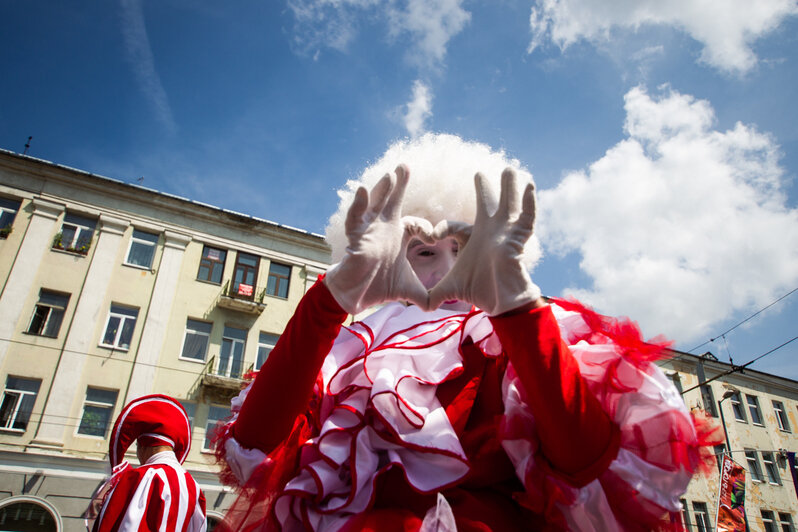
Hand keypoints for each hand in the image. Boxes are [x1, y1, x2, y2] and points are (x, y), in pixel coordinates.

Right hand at [324, 164, 431, 313]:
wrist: (357, 296)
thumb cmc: (380, 286)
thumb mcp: (409, 289)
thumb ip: (425, 296)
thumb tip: (438, 307)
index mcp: (398, 235)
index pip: (416, 224)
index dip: (426, 229)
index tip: (435, 238)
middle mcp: (383, 228)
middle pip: (393, 201)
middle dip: (399, 184)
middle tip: (404, 166)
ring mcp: (368, 230)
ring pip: (375, 204)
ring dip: (382, 189)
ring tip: (390, 174)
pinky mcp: (356, 238)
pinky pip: (355, 218)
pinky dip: (359, 204)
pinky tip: (363, 189)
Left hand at [428, 168, 541, 315]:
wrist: (499, 301)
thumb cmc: (479, 291)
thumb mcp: (452, 287)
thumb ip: (436, 293)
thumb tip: (422, 306)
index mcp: (472, 238)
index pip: (455, 226)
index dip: (441, 229)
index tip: (430, 236)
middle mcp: (490, 232)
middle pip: (487, 204)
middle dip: (485, 188)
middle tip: (479, 173)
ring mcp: (506, 233)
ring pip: (508, 204)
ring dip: (509, 187)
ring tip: (509, 169)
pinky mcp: (518, 238)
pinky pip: (526, 217)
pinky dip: (529, 202)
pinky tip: (530, 186)